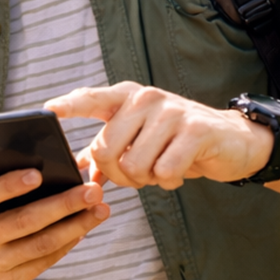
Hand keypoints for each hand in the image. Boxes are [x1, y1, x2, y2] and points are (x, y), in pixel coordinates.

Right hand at [0, 161, 108, 279]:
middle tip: (92, 190)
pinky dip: (67, 243)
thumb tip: (2, 147)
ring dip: (75, 226)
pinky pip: (43, 261)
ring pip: (40, 244)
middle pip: (22, 222)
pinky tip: (83, 227)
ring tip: (100, 209)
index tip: (38, 174)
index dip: (8, 186)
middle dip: (62, 205)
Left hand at [45, 82, 273, 189]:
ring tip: (161, 169)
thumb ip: (105, 151)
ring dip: (146, 180)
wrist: (232, 141)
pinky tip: (180, 171)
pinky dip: (169, 181)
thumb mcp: (138, 139)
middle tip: (138, 174)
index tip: (47, 110)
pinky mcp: (195, 130)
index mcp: (126, 97)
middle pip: (105, 150)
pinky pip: (164, 171)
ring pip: (134, 165)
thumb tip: (76, 170)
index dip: (68, 105)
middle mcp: (145, 98)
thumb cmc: (175, 142)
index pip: (90, 99)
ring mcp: (171, 111)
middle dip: (117, 175)